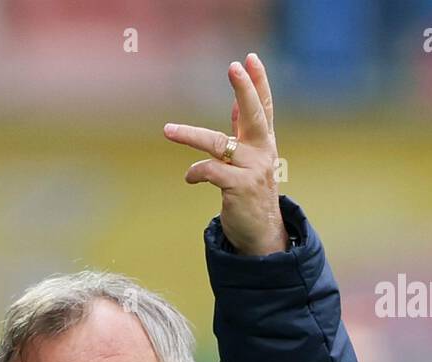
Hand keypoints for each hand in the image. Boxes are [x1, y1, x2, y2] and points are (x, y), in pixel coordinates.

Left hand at [163, 52, 287, 255]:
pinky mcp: (240, 188)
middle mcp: (262, 152)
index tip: (250, 59)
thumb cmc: (251, 193)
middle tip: (234, 67)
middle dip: (244, 90)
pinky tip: (189, 177)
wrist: (261, 234)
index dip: (258, 83)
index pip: (263, 107)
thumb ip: (243, 133)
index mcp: (263, 142)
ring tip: (168, 130)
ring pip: (218, 143)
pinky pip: (209, 171)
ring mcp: (253, 170)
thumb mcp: (250, 160)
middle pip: (255, 115)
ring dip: (190, 135)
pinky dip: (195, 172)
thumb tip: (236, 105)